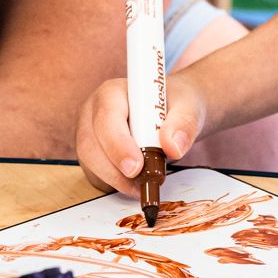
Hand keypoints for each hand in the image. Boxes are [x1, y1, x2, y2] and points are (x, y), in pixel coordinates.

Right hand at [74, 72, 206, 193]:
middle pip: (90, 144)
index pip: (107, 117)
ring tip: (145, 184)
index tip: (136, 167)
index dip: (118, 144)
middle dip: (114, 170)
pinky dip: (114, 184)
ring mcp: (89, 134)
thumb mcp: (188, 106)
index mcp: (113, 92)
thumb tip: (173, 148)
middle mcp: (93, 112)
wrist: (174, 110)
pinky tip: (136, 184)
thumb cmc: (176, 103)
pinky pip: (95, 175)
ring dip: (116, 180)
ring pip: (91, 163)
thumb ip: (184, 123)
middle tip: (141, 185)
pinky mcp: (93, 154)